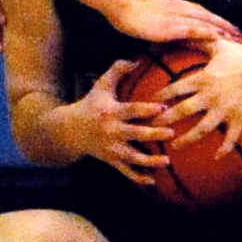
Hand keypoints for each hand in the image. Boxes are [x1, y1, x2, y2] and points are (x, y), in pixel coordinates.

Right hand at [78, 59, 172, 184]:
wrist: (71, 130)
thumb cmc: (91, 103)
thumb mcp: (101, 85)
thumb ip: (117, 70)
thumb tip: (136, 60)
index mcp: (111, 112)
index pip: (130, 110)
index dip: (145, 110)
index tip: (162, 107)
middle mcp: (112, 132)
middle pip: (134, 135)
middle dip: (152, 135)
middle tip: (171, 133)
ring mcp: (111, 149)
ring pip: (132, 158)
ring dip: (149, 161)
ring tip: (166, 161)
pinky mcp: (111, 161)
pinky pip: (126, 172)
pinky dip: (138, 178)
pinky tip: (153, 181)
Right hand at [107, 0, 241, 46]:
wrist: (119, 4)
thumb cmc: (128, 7)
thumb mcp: (148, 10)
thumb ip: (159, 16)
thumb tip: (163, 24)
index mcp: (173, 4)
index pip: (198, 10)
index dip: (212, 17)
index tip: (224, 23)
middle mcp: (178, 8)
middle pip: (206, 14)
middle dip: (223, 23)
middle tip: (238, 31)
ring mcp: (175, 16)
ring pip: (204, 21)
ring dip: (220, 28)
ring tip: (234, 36)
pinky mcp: (170, 26)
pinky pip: (193, 29)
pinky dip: (207, 32)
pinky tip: (217, 37)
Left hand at [161, 38, 241, 154]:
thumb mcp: (219, 45)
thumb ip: (199, 40)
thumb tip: (182, 29)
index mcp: (204, 77)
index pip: (176, 88)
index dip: (161, 96)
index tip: (150, 103)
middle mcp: (212, 95)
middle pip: (183, 111)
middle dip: (166, 120)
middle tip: (152, 128)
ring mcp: (226, 109)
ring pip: (202, 129)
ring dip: (186, 139)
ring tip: (174, 146)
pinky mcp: (240, 118)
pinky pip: (230, 138)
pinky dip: (223, 149)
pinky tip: (215, 157)